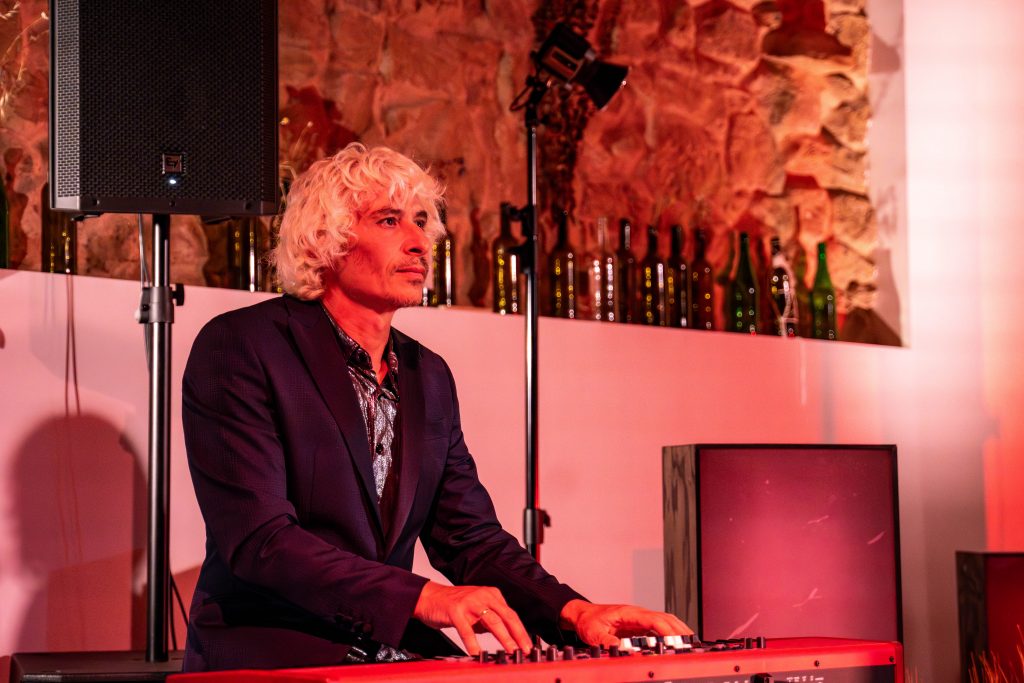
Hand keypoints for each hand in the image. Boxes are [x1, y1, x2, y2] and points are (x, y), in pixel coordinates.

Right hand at [413, 581, 532, 655]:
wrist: (430, 597)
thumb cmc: (454, 605)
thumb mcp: (477, 611)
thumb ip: (490, 621)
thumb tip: (507, 638)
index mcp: (491, 595)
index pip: (511, 615)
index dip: (521, 631)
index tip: (528, 645)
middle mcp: (483, 596)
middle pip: (506, 616)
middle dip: (518, 635)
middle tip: (525, 649)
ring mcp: (469, 602)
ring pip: (492, 620)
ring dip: (503, 637)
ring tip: (510, 650)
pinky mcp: (455, 611)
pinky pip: (467, 629)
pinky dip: (473, 643)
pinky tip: (477, 653)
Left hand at [558, 599, 692, 647]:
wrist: (582, 615)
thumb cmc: (588, 620)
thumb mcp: (593, 633)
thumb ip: (606, 641)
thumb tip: (619, 648)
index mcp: (628, 612)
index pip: (652, 618)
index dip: (666, 628)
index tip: (675, 639)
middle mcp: (637, 613)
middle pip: (664, 618)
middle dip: (679, 629)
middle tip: (691, 642)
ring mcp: (639, 619)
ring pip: (664, 621)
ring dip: (678, 630)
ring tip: (690, 642)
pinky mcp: (638, 626)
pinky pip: (658, 627)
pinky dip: (670, 633)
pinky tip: (677, 641)